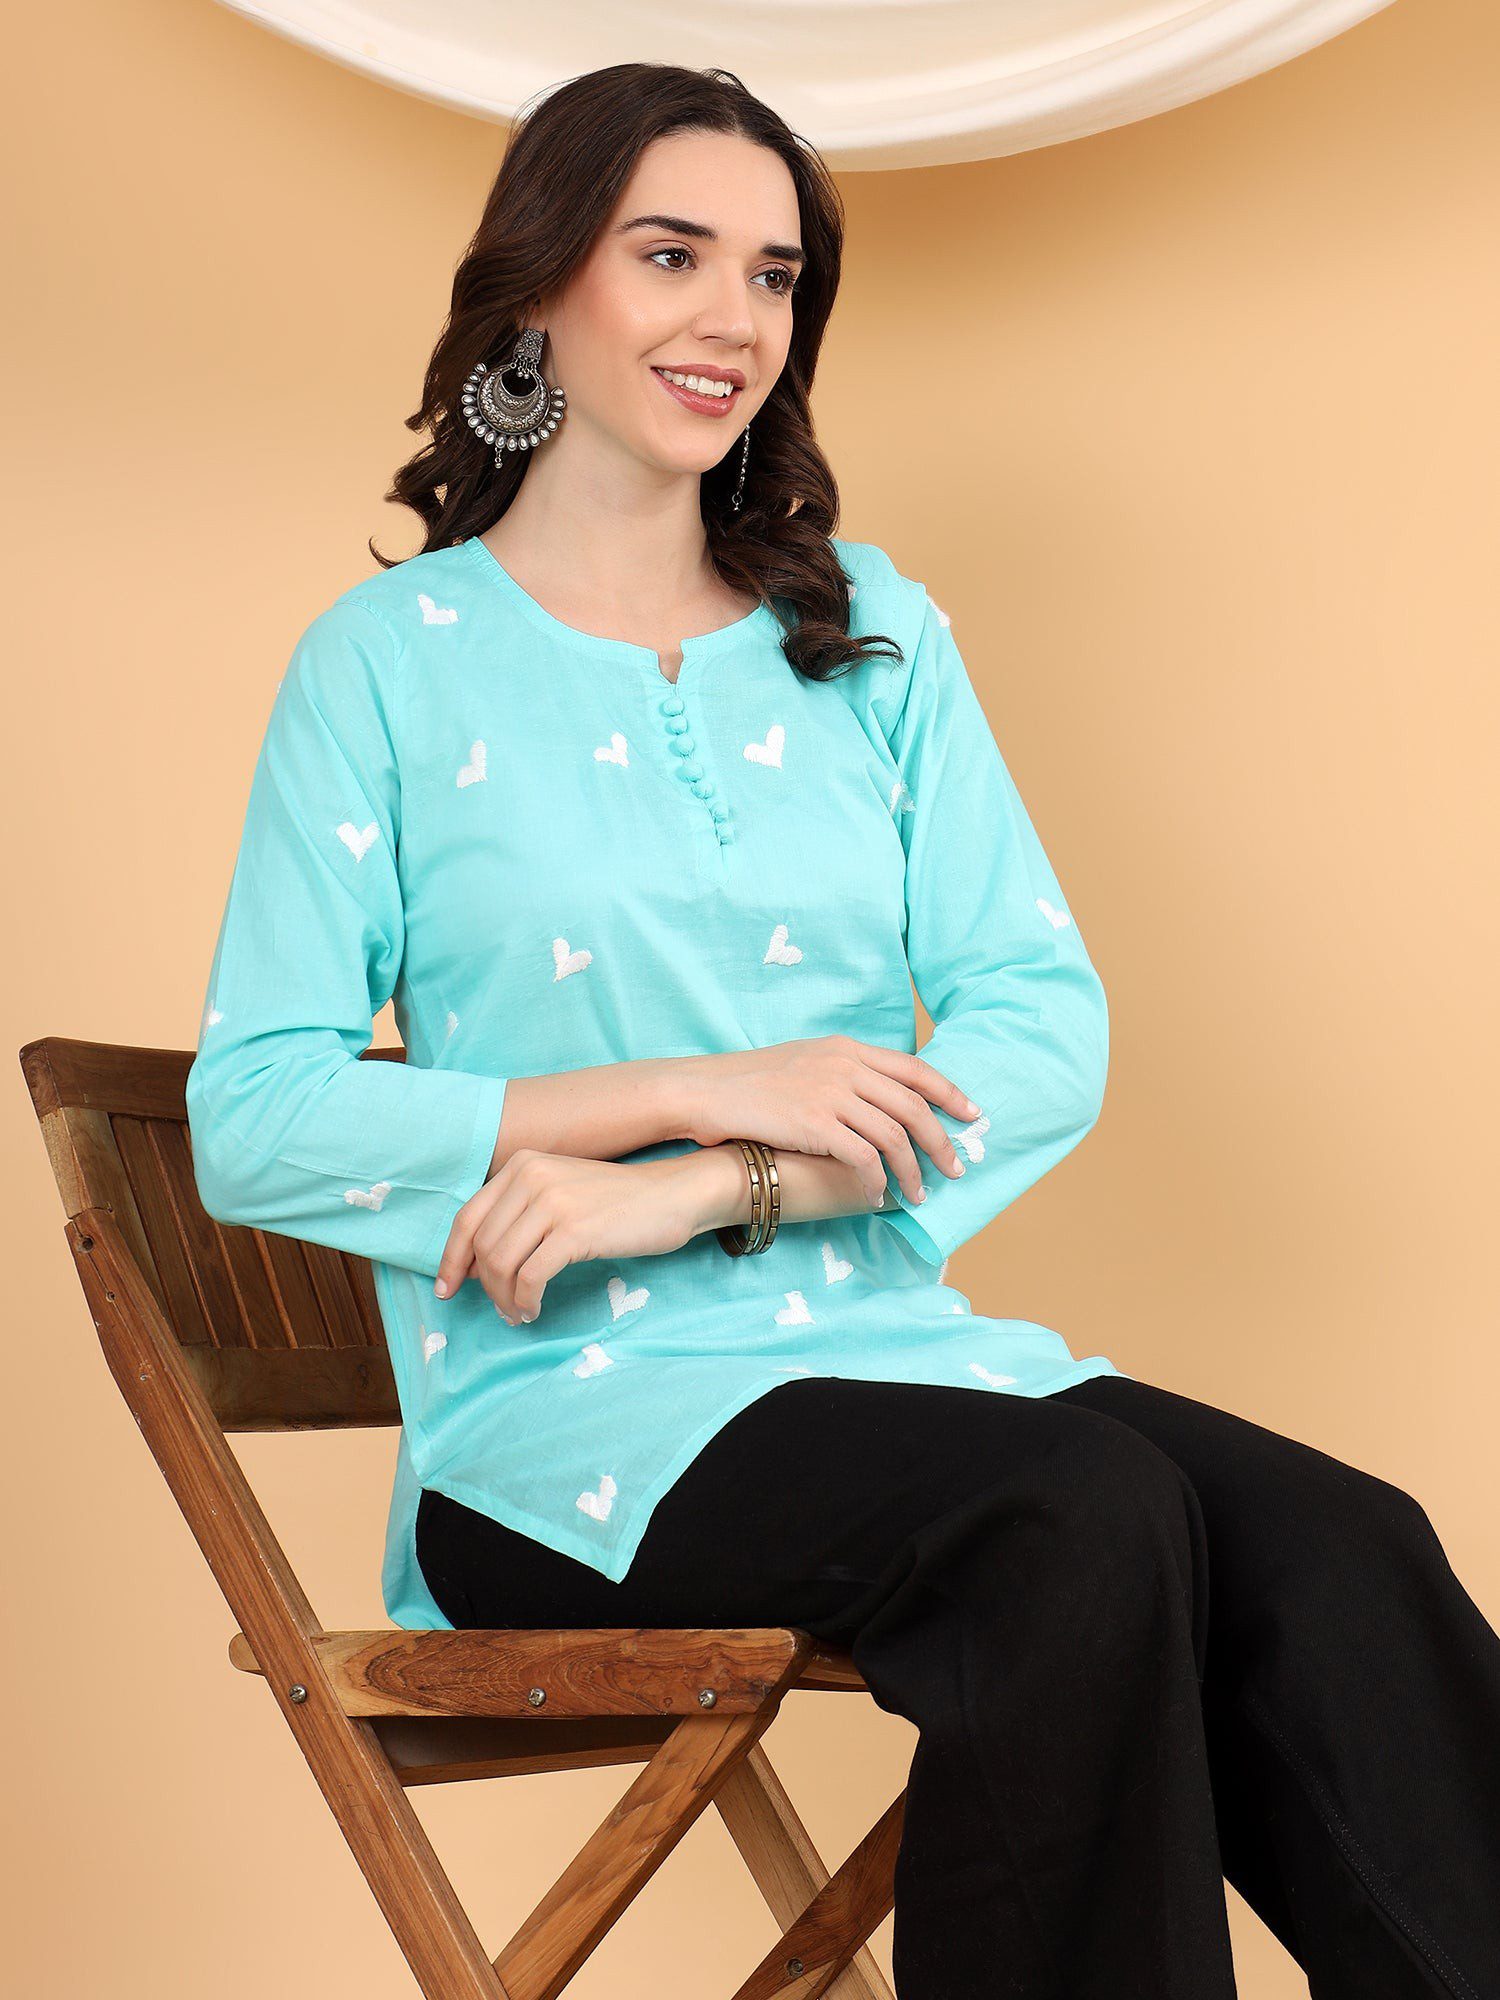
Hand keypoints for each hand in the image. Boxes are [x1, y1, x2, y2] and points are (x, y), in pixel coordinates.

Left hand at [433, 1150, 713, 1324]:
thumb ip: (518, 1214)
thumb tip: (476, 1265)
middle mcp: (531, 1176)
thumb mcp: (559, 1192)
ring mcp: (552, 1202)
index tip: (447, 1288)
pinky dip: (525, 1300)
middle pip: (482, 1245)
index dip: (451, 1258)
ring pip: (501, 1263)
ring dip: (504, 1298)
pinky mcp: (574, 1231)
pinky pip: (530, 1277)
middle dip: (484, 1286)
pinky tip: (534, 1310)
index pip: (467, 1217)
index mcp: (521, 1165)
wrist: (671, 1195)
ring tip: (518, 1313)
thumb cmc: (616, 1202)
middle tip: (499, 1310)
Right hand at [679, 1036, 982, 1207]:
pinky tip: (879, 1196)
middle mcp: (845, 1067)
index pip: (914, 1069)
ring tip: (919, 1194)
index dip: (949, 1092)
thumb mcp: (805, 1060)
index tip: (971, 1114)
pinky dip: (878, 1181)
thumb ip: (843, 1070)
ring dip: (913, 1171)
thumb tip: (875, 1095)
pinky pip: (863, 1158)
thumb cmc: (751, 1081)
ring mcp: (831, 1094)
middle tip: (955, 1169)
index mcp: (848, 1049)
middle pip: (913, 1106)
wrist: (708, 1090)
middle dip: (941, 1142)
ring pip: (894, 1137)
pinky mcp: (815, 1125)